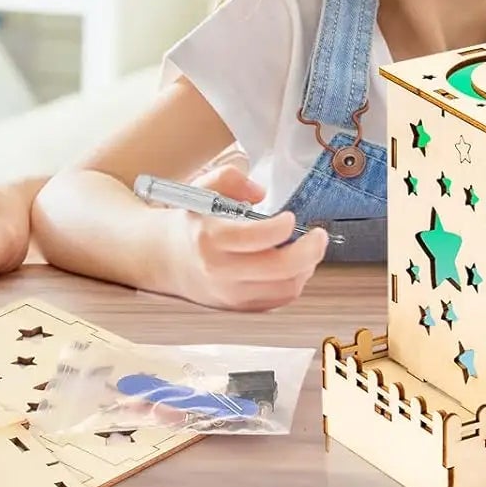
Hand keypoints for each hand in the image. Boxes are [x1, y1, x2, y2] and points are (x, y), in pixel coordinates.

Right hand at [165, 163, 330, 311]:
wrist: (166, 260)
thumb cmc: (192, 223)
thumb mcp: (202, 189)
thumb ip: (231, 178)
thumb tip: (259, 192)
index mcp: (209, 239)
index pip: (254, 238)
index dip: (280, 227)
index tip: (289, 217)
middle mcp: (220, 271)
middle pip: (279, 269)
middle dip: (309, 251)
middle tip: (319, 235)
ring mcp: (231, 294)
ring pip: (286, 288)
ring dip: (306, 267)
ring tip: (307, 248)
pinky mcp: (240, 308)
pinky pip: (280, 299)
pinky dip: (295, 281)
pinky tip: (295, 264)